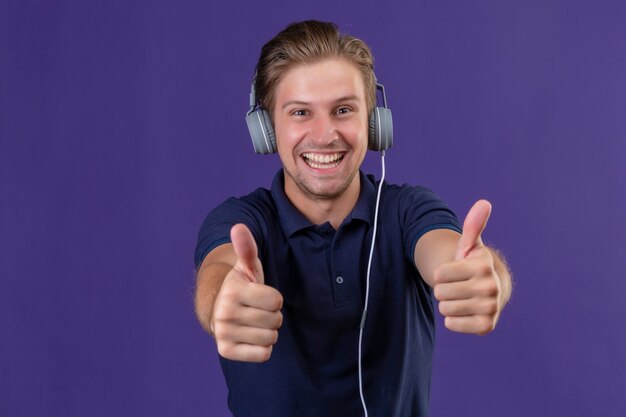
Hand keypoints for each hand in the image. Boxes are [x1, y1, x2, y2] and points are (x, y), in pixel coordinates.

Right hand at [211, 224, 283, 361]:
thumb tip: (239, 227)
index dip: (273, 298)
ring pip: (271, 338)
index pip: (276, 300)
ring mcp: (224, 333)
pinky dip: (263, 348)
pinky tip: (251, 337)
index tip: (259, 295)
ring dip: (268, 331)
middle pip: (275, 320)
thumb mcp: (246, 267)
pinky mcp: (226, 351)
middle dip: (272, 315)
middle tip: (257, 310)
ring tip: (253, 323)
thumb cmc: (241, 288)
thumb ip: (247, 248)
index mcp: (232, 291)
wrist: (219, 312)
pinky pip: (263, 354)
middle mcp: (224, 313)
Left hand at [433, 200, 501, 334]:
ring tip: (461, 298)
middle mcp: (490, 287)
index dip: (441, 273)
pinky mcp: (486, 326)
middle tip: (457, 286)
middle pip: (440, 292)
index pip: (439, 273)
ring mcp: (490, 308)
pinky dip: (452, 320)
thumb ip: (472, 225)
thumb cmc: (472, 266)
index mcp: (483, 265)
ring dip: (448, 304)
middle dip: (443, 289)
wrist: (489, 292)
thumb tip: (484, 203)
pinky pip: (451, 324)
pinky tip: (464, 312)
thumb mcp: (469, 246)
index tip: (454, 271)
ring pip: (444, 308)